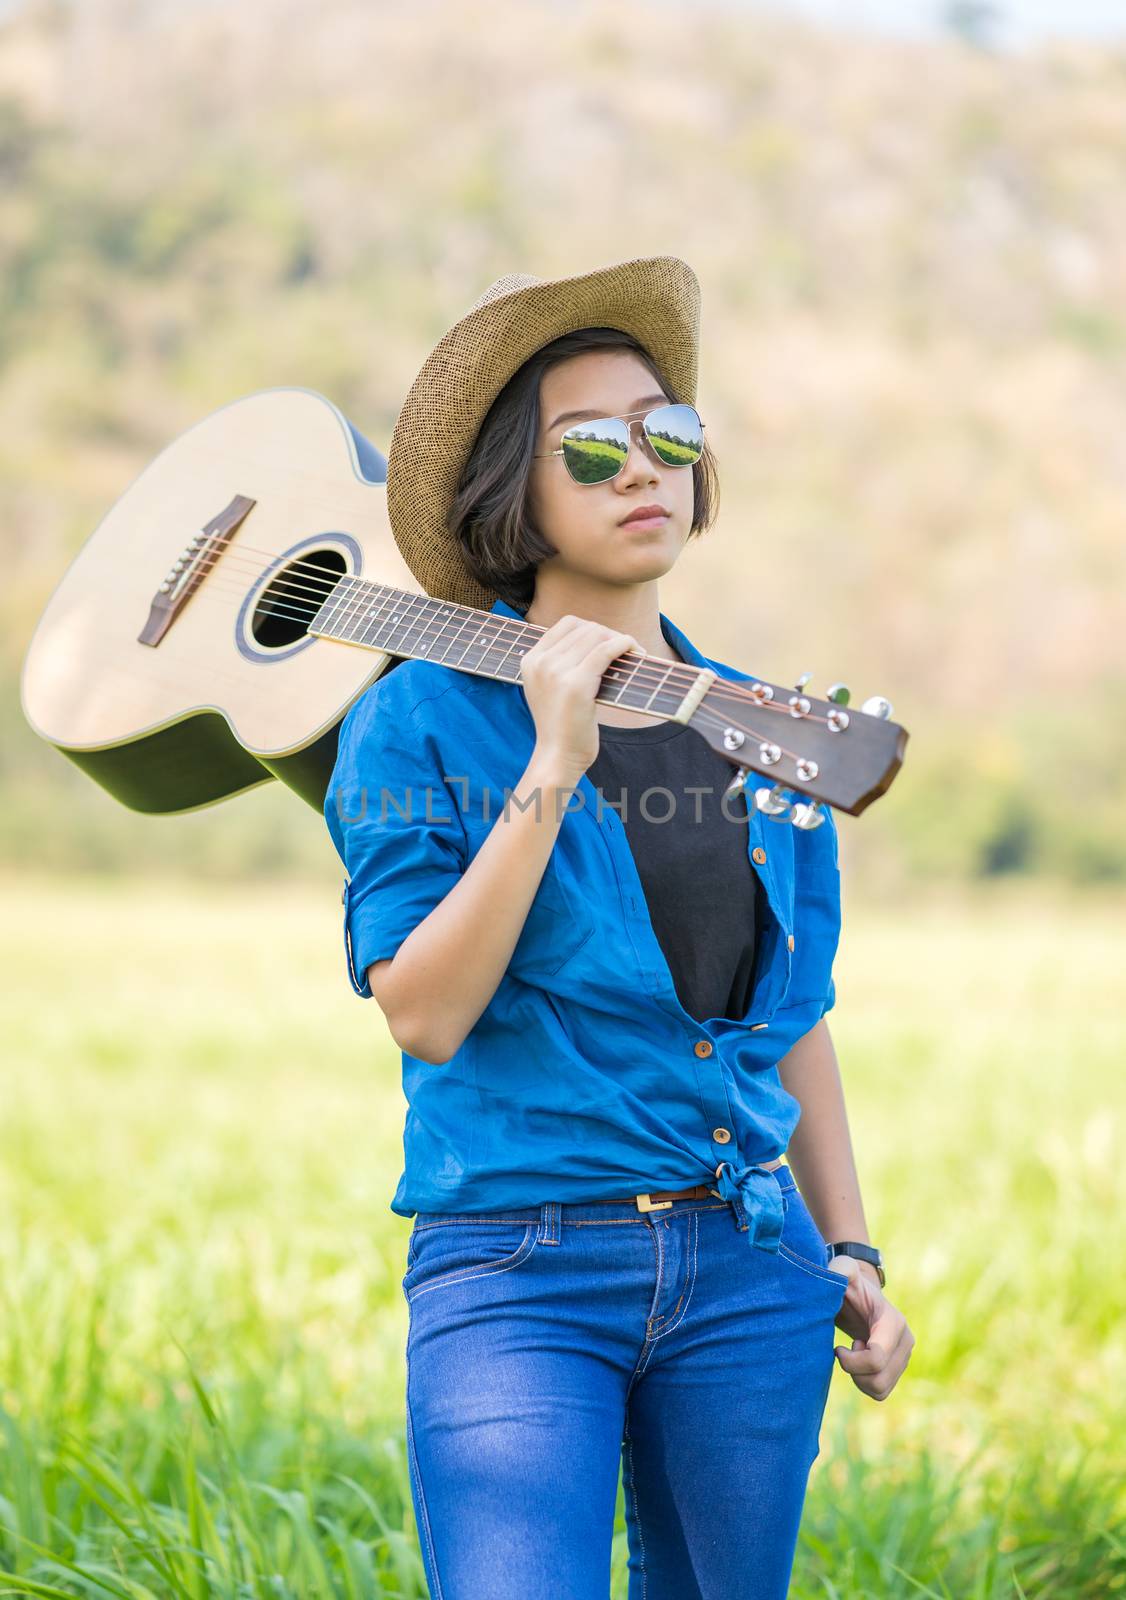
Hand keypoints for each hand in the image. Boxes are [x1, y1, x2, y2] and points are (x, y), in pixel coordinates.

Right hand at [519, 615, 643, 784]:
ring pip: (597, 635)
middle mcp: (540, 662)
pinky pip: (606, 650)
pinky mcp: (575, 684)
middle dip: (611, 635)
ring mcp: (555, 672)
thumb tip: (602, 637)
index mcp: (530, 659)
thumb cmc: (562, 726)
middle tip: (627, 652)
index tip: (609, 644)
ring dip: (622, 640)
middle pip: (585, 628)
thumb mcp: (551, 688)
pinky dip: (625, 644)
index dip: (594, 629)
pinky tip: (636, 652)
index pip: (568, 624)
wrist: (557, 758)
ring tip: (635, 654)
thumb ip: (564, 663)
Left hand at [827, 1254, 914, 1400]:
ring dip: (859, 1378)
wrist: (859, 1297)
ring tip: (854, 1354)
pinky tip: (859, 1363)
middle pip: (878, 1379)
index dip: (851, 1361)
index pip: (876, 1359)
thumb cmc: (848, 1286)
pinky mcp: (898, 1369)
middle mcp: (905, 1341)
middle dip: (854, 1370)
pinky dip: (864, 1384)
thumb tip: (840, 1272)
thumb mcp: (843, 1273)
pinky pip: (881, 1393)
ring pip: (880, 1389)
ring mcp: (904, 1357)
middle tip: (847, 1349)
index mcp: (893, 1322)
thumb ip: (841, 1269)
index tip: (838, 1348)